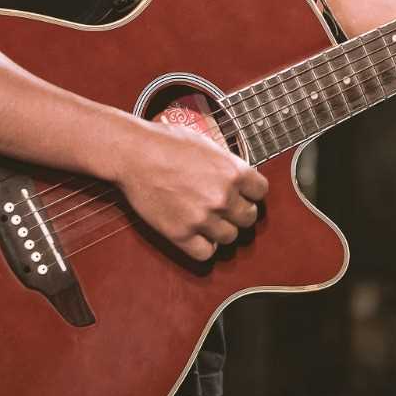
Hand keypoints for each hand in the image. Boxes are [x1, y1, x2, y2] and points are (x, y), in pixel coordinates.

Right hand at [116, 116, 268, 261]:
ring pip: (230, 237)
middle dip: (238, 213)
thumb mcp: (207, 144)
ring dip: (221, 230)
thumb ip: (227, 164)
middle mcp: (223, 197)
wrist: (134, 153)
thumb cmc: (166, 143)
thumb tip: (240, 178)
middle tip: (224, 208)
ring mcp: (202, 218)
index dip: (251, 192)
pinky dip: (204, 246)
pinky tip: (197, 234)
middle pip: (248, 218)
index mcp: (233, 171)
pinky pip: (206, 253)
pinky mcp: (181, 234)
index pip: (261, 192)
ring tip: (207, 219)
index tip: (243, 194)